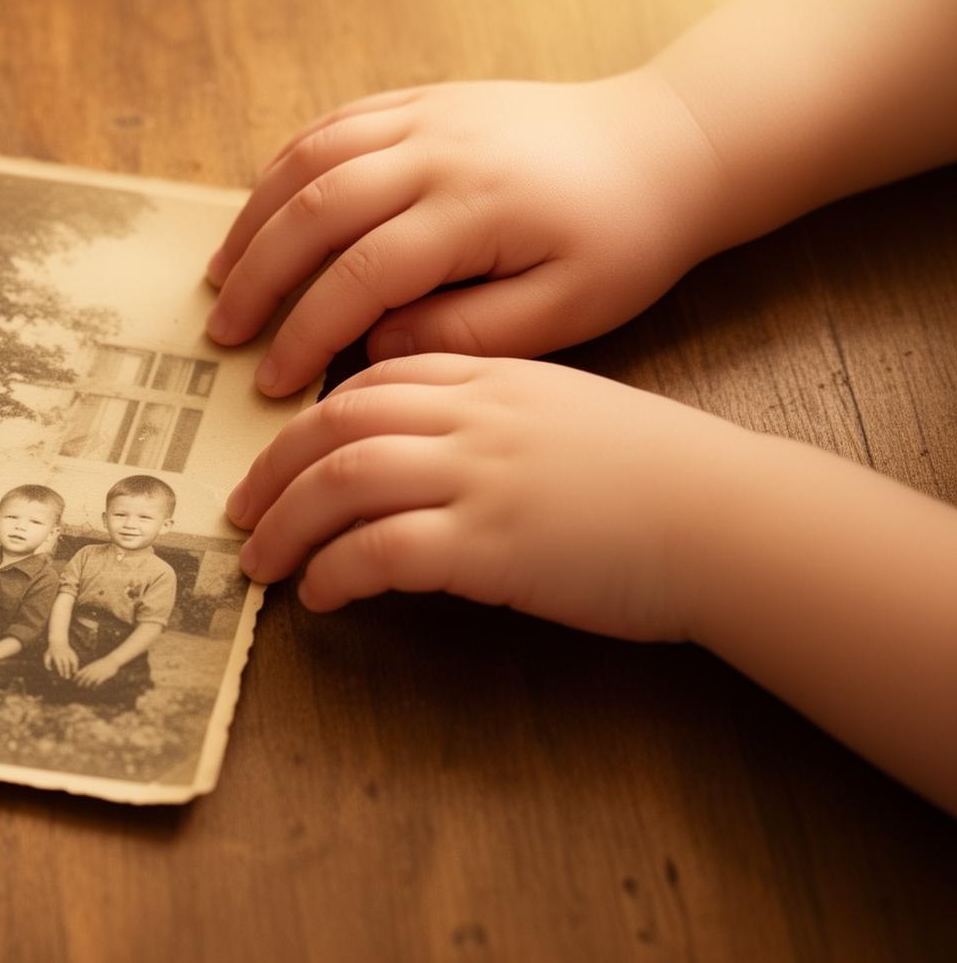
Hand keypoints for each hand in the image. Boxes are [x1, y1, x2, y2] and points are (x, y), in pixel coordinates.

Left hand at [43, 643, 78, 678]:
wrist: (58, 640)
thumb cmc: (51, 650)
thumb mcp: (47, 655)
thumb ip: (47, 663)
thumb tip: (50, 670)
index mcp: (56, 656)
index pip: (59, 664)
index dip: (61, 670)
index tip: (61, 676)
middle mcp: (63, 654)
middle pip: (66, 664)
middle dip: (67, 671)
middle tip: (67, 678)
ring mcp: (68, 653)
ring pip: (72, 661)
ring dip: (74, 667)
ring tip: (74, 673)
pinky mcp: (72, 652)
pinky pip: (76, 658)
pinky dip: (76, 664)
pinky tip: (76, 669)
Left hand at [73, 659, 121, 687]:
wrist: (112, 660)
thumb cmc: (103, 663)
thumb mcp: (95, 664)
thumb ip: (90, 668)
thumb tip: (84, 672)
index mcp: (90, 666)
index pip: (81, 672)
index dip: (77, 676)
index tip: (73, 681)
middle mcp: (93, 670)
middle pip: (84, 676)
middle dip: (81, 681)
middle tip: (78, 686)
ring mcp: (98, 673)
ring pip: (90, 679)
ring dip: (87, 684)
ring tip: (86, 687)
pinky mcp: (103, 676)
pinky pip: (98, 681)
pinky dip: (95, 685)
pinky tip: (94, 688)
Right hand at [205, 67, 730, 395]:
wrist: (667, 145)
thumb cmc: (623, 240)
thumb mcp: (569, 310)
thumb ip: (469, 333)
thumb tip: (375, 347)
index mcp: (472, 209)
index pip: (360, 277)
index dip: (305, 333)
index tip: (273, 382)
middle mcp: (437, 150)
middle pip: (313, 210)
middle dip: (258, 277)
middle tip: (224, 333)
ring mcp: (426, 115)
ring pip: (308, 159)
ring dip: (255, 218)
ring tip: (222, 274)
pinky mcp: (424, 99)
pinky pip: (332, 123)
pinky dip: (284, 167)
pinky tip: (264, 210)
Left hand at [226, 353, 790, 639]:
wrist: (734, 518)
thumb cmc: (663, 479)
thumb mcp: (570, 417)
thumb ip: (498, 419)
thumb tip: (430, 457)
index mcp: (494, 377)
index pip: (374, 381)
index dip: (312, 419)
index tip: (281, 456)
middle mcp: (475, 415)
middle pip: (334, 423)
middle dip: (272, 469)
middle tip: (239, 511)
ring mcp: (480, 475)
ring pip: (342, 480)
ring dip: (285, 524)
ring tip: (260, 563)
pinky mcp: (489, 544)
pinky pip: (380, 550)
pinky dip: (335, 572)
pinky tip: (321, 596)